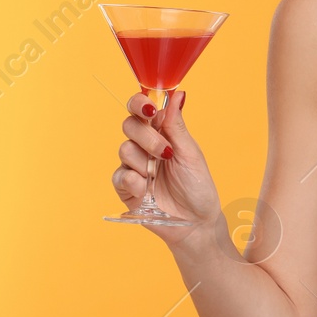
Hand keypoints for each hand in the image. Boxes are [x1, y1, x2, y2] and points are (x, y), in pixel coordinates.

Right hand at [112, 89, 222, 238]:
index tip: (148, 107)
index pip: (142, 109)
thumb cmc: (197, 186)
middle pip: (129, 125)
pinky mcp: (126, 188)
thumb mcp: (190, 153)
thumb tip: (177, 94)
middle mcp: (145, 146)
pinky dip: (133, 181)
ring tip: (159, 175)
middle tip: (165, 153)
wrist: (196, 222)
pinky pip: (119, 175)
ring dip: (144, 161)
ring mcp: (134, 166)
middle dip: (146, 137)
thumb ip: (176, 125)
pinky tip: (147, 189)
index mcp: (162, 133)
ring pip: (124, 149)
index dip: (139, 103)